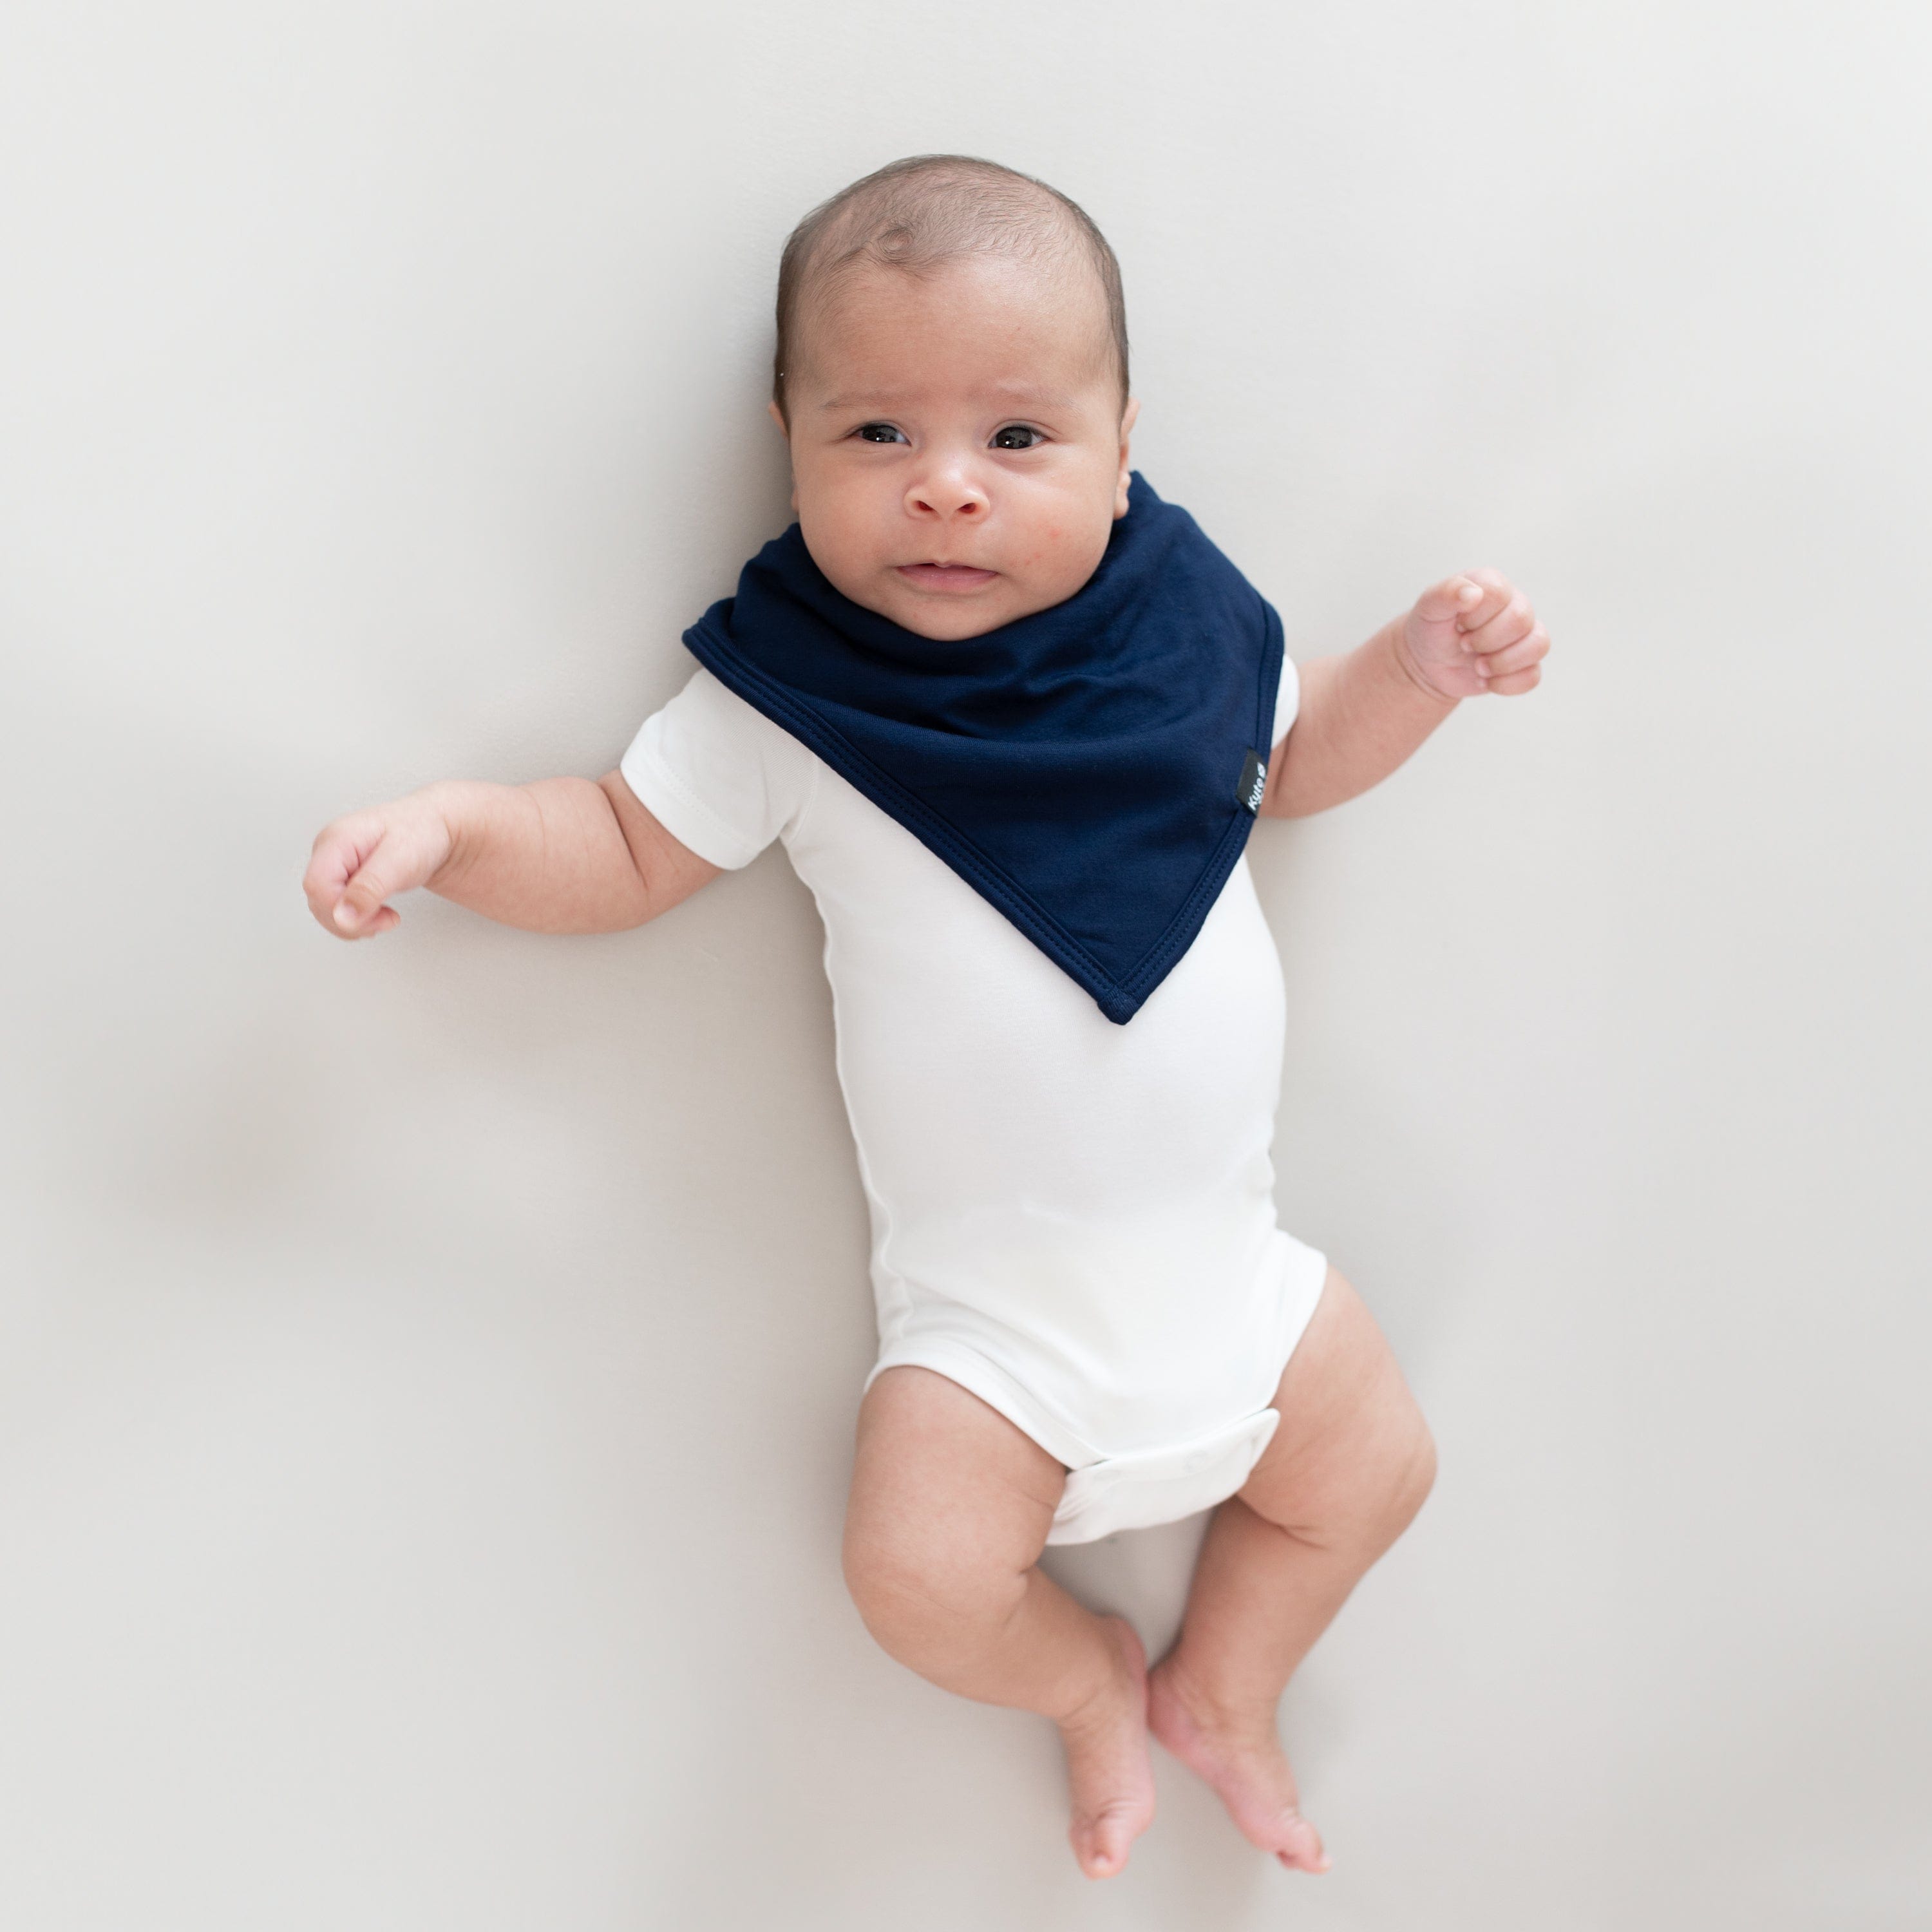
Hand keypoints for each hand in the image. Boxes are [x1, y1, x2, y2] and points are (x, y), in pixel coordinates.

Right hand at [303, 791, 455, 939]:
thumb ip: (369, 888)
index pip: (318, 886)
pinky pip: (339, 908)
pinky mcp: (346, 878)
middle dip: (352, 921)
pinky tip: (377, 915)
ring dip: (355, 924)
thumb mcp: (401, 860)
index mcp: (337, 839)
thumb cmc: (423, 833)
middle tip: (387, 919)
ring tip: (386, 917)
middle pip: (318, 901)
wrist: (440, 830)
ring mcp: (336, 865)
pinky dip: (357, 921)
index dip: (343, 909)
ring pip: (326, 909)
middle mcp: (330, 851)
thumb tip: (342, 917)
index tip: (379, 915)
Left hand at [1397, 568, 1550, 701]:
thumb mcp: (1428, 607)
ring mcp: (1524, 636)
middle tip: (1464, 645)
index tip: (1458, 624)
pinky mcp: (1525, 664)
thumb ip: (1446, 593)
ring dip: (1501, 663)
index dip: (1476, 616)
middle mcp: (1515, 605)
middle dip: (1485, 641)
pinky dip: (1505, 684)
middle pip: (1521, 620)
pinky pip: (1533, 676)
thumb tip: (1473, 594)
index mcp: (1493, 585)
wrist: (1427, 663)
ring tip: (1477, 666)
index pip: (1499, 594)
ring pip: (1538, 646)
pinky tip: (1485, 681)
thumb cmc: (1430, 629)